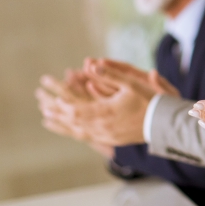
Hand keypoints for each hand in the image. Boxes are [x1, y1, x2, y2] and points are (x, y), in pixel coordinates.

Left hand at [39, 64, 155, 146]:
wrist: (163, 123)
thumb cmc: (149, 101)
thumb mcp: (131, 83)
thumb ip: (110, 75)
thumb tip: (91, 66)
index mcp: (105, 112)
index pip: (75, 108)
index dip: (60, 101)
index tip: (48, 92)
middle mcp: (102, 127)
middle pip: (72, 120)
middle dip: (55, 111)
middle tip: (41, 102)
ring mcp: (106, 135)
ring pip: (77, 130)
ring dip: (61, 124)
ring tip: (46, 119)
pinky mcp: (111, 140)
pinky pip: (86, 137)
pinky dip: (73, 132)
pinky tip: (68, 129)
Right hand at [82, 58, 177, 97]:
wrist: (171, 116)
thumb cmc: (169, 103)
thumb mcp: (167, 93)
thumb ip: (160, 84)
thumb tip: (153, 73)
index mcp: (141, 80)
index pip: (125, 70)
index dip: (112, 65)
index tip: (98, 61)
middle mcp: (130, 86)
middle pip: (111, 77)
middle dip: (97, 72)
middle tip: (82, 66)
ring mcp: (124, 94)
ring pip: (105, 87)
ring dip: (91, 81)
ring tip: (75, 76)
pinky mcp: (120, 104)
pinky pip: (105, 99)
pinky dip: (94, 95)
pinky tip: (82, 92)